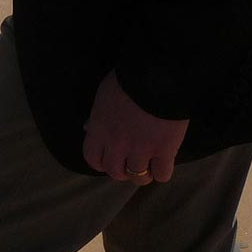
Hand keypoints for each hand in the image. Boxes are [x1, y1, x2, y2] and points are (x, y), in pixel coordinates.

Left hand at [82, 70, 188, 185]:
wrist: (159, 74)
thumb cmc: (130, 79)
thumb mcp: (105, 94)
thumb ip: (97, 115)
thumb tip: (87, 128)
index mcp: (100, 129)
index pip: (92, 158)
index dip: (100, 162)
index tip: (108, 160)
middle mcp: (117, 144)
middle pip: (114, 172)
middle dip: (122, 171)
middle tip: (130, 165)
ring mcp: (141, 149)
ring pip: (137, 177)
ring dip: (142, 175)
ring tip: (149, 168)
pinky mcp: (164, 150)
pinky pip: (162, 174)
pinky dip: (162, 172)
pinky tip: (164, 164)